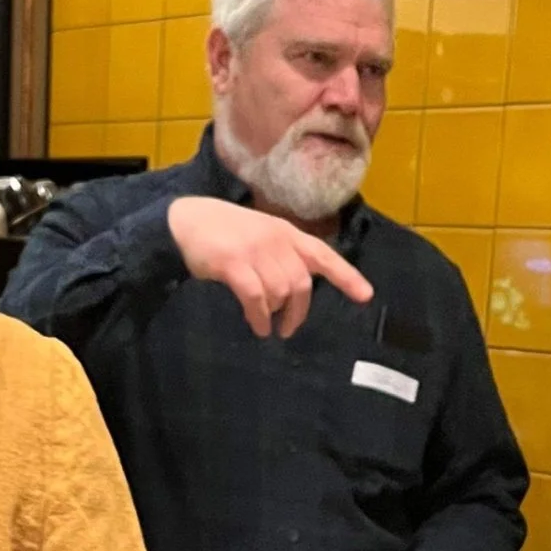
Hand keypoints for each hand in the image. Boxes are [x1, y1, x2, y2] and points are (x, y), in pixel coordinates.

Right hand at [167, 195, 372, 337]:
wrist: (185, 221)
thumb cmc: (224, 231)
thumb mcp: (259, 234)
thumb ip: (282, 254)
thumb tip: (297, 289)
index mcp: (286, 232)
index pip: (323, 254)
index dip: (346, 276)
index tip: (365, 296)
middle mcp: (275, 239)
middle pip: (301, 283)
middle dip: (298, 311)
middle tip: (289, 328)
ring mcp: (254, 250)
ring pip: (279, 292)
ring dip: (275, 314)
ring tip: (266, 324)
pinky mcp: (233, 263)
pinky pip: (256, 298)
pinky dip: (260, 317)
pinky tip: (259, 326)